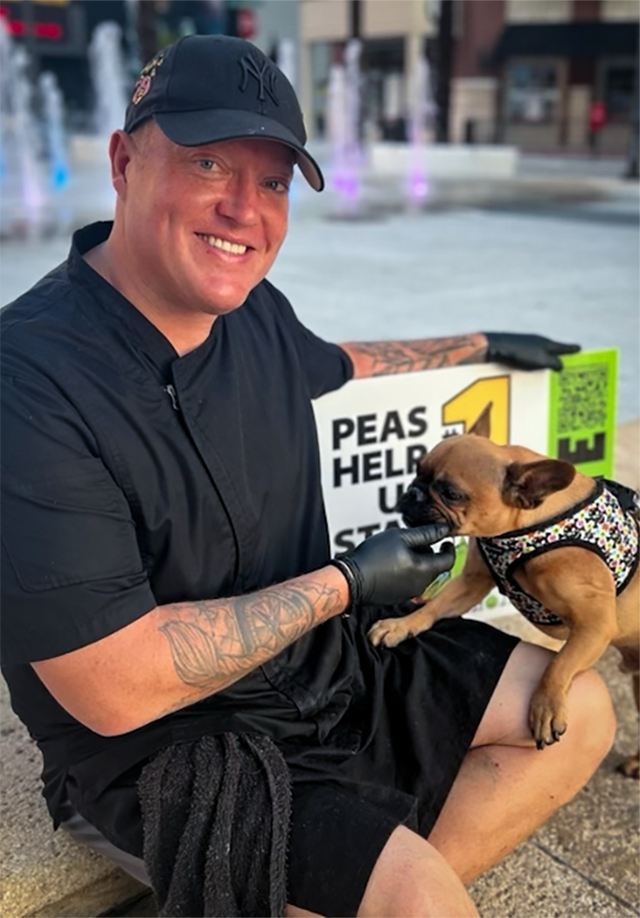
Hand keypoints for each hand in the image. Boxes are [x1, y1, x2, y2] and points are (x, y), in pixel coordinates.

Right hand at [331, 523, 454, 609]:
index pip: (448, 559)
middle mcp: (421, 585)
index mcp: (425, 570)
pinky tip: (393, 563)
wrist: (352, 580)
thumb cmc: (374, 557)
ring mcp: (410, 593)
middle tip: (415, 541)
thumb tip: (444, 529)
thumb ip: (426, 533)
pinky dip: (408, 572)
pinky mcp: (400, 597)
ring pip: (423, 575)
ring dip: (418, 562)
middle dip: (430, 553)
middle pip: (435, 567)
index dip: (448, 547)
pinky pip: (411, 582)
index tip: (444, 540)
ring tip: (400, 551)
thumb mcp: (401, 537)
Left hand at [484, 332, 579, 370]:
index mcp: (546, 342)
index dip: (571, 349)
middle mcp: (536, 342)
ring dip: (545, 361)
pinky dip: (533, 364)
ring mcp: (524, 345)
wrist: (494, 347)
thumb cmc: (520, 352)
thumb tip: (561, 367)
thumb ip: (554, 363)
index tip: (579, 349)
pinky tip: (530, 370)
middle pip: (551, 350)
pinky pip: (528, 358)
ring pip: (539, 354)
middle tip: (567, 361)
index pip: (563, 347)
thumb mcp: (541, 359)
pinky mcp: (513, 351)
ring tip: (549, 370)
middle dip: (559, 356)